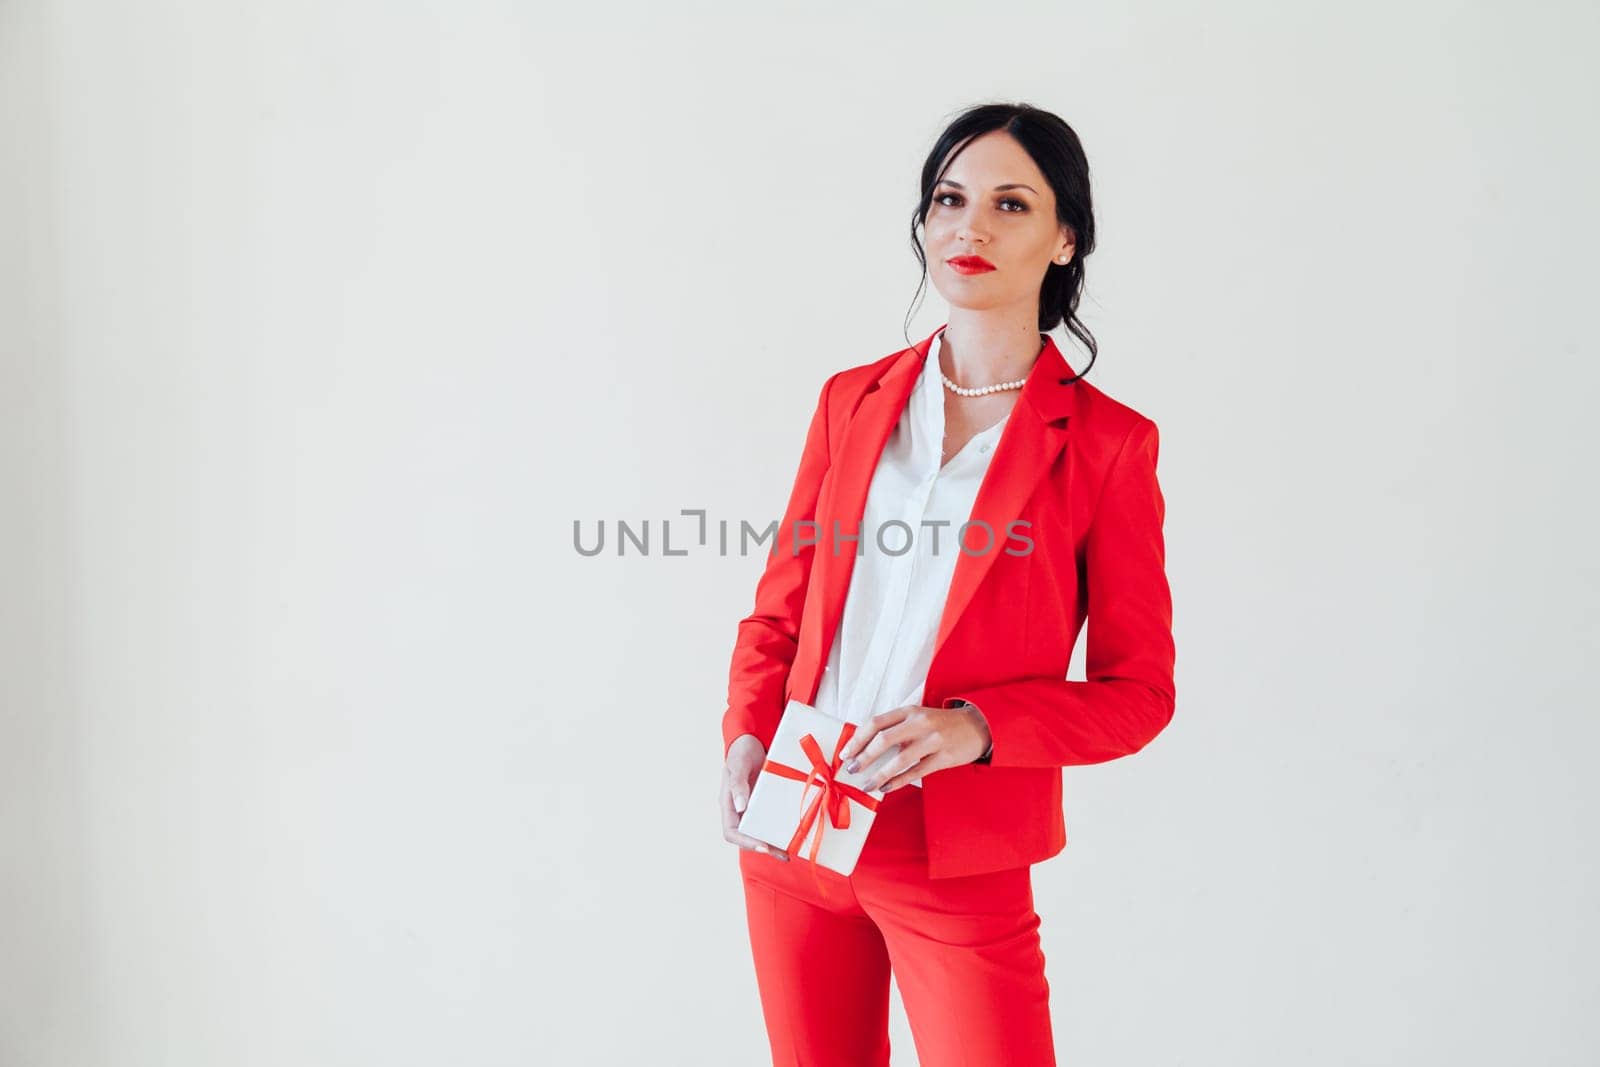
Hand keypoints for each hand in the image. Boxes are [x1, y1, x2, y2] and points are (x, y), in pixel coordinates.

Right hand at [719, 734, 788, 860]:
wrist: (751, 741)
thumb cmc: (741, 751)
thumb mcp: (738, 765)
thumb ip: (738, 784)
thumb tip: (740, 807)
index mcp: (728, 804)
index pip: (732, 832)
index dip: (746, 842)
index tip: (763, 846)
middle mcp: (740, 810)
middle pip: (749, 837)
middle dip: (765, 847)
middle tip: (783, 854)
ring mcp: (753, 808)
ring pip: (761, 831)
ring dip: (775, 842)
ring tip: (791, 850)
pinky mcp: (765, 803)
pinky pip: (772, 819)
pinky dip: (782, 828)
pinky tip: (795, 832)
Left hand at [837, 703, 992, 792]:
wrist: (977, 726)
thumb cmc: (941, 724)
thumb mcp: (918, 718)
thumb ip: (896, 729)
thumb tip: (866, 748)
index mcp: (909, 711)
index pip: (876, 722)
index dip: (857, 739)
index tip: (846, 753)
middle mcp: (920, 723)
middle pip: (884, 739)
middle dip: (864, 756)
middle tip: (852, 769)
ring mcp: (933, 740)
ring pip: (900, 759)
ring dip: (880, 774)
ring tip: (867, 785)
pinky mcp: (944, 757)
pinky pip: (916, 772)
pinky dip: (899, 781)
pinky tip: (887, 788)